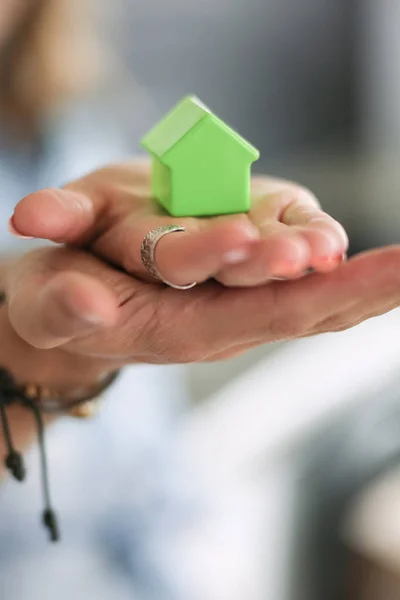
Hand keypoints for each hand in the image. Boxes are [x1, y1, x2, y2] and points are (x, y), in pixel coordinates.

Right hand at [10, 161, 347, 287]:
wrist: (70, 301)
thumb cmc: (55, 301)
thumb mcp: (43, 304)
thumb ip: (60, 307)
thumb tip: (85, 304)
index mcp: (176, 329)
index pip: (244, 313)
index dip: (283, 289)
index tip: (317, 259)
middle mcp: (219, 320)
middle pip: (297, 310)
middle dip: (352, 290)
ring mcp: (235, 299)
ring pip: (310, 299)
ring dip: (359, 285)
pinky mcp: (240, 275)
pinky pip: (299, 281)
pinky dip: (342, 271)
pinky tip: (380, 268)